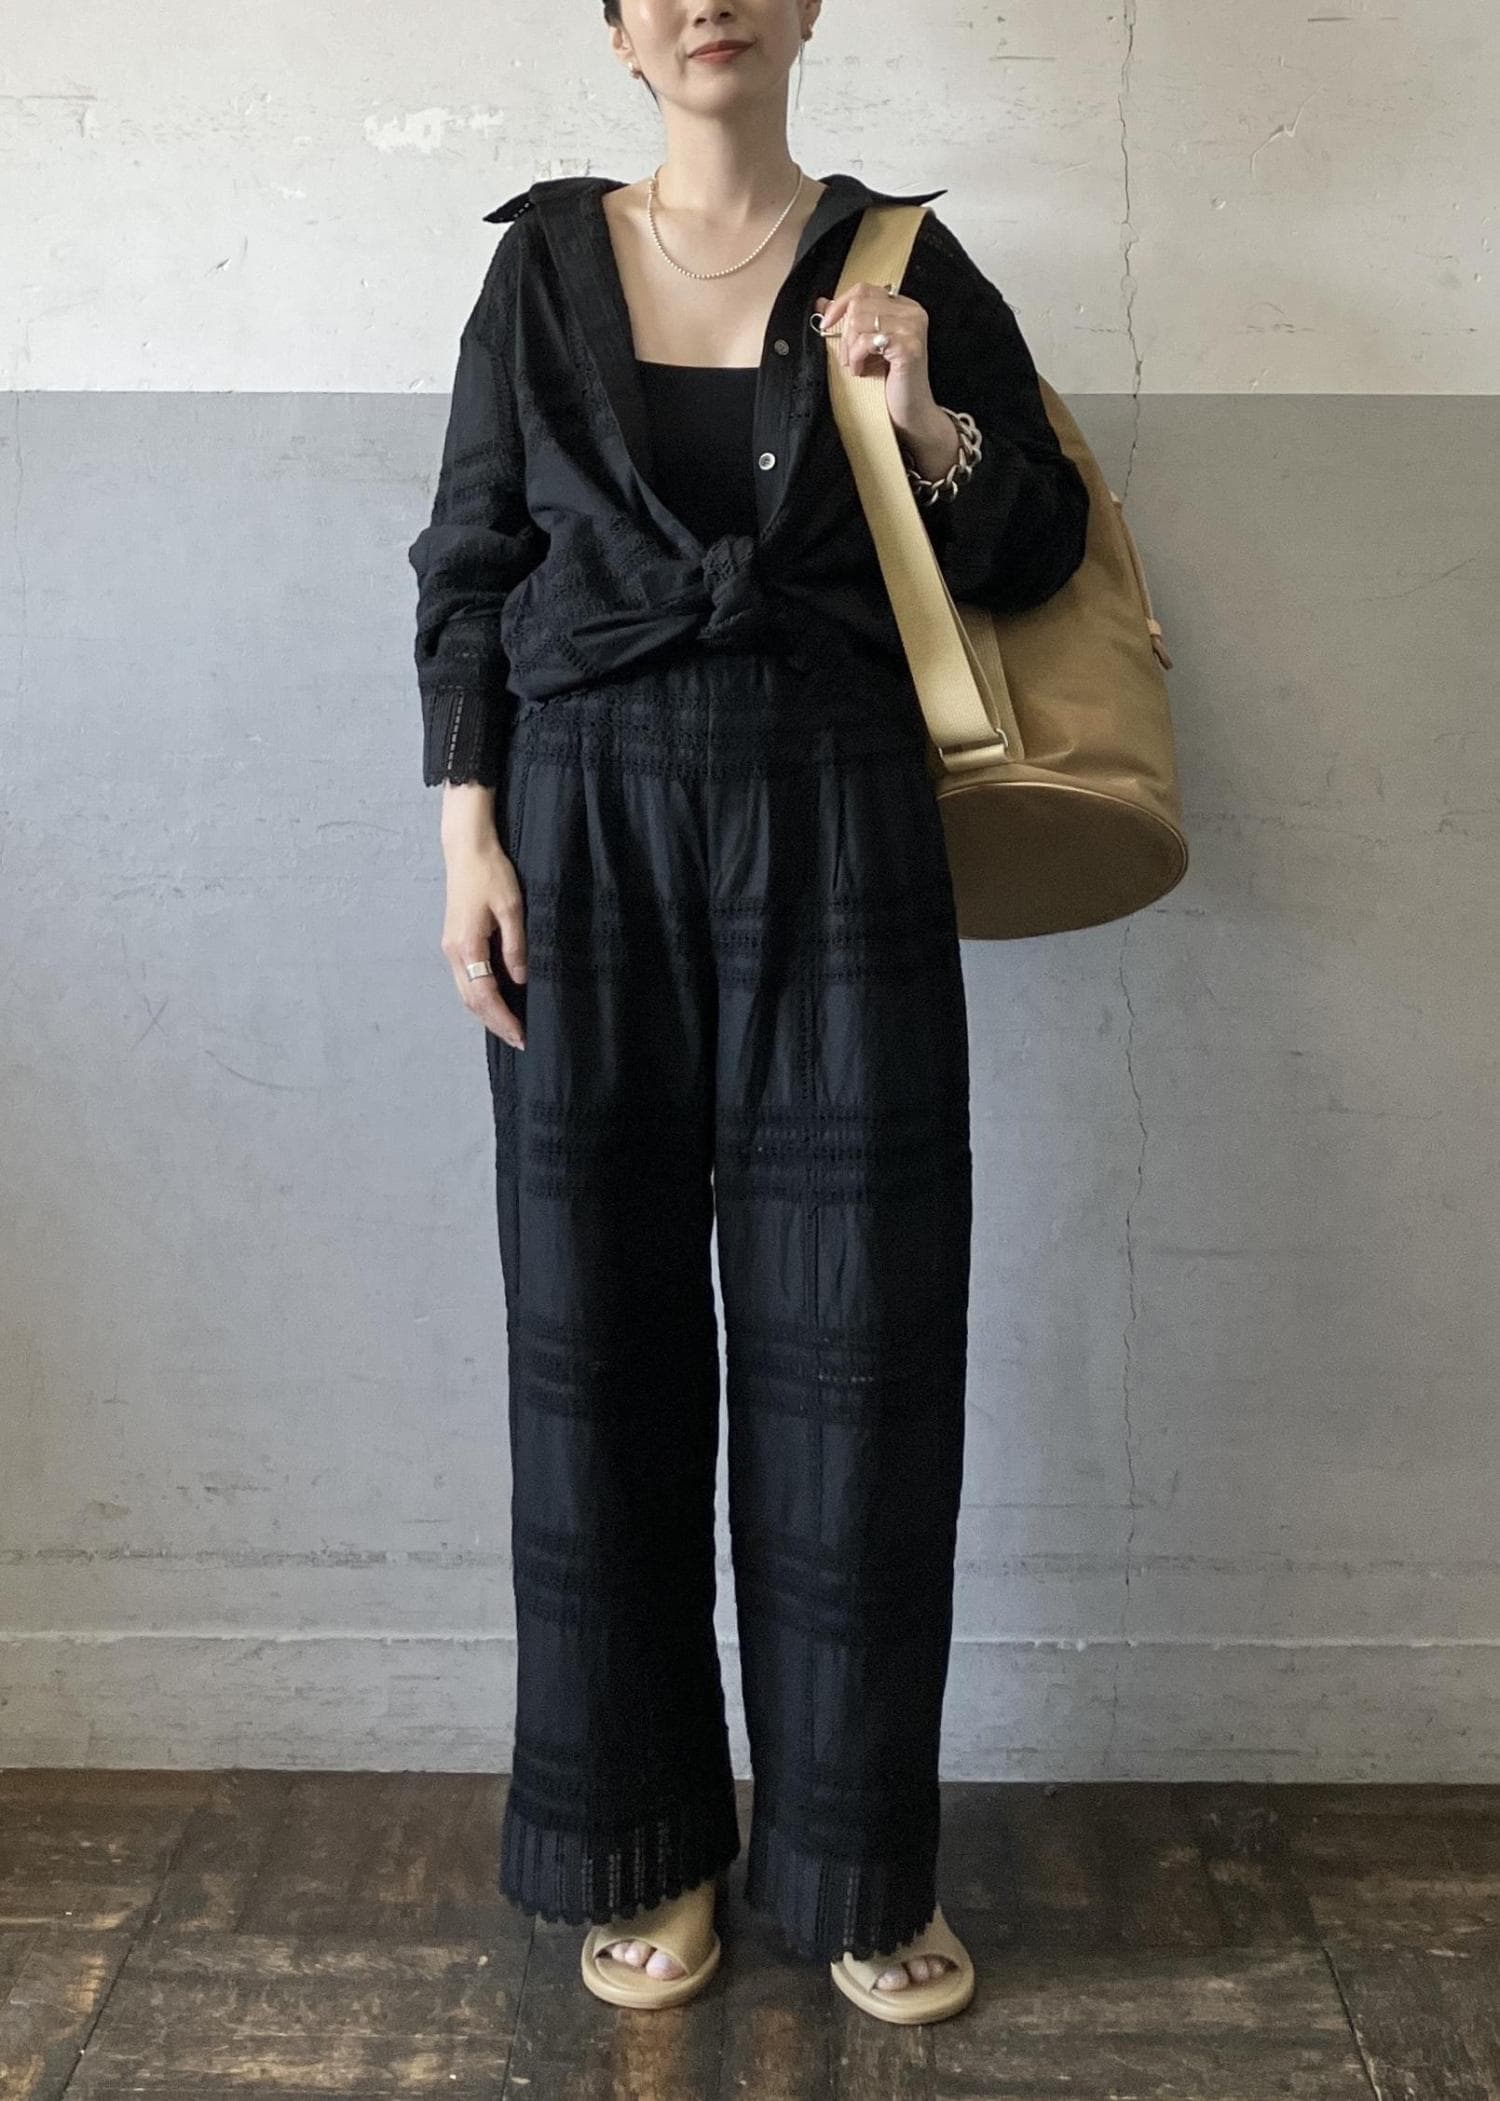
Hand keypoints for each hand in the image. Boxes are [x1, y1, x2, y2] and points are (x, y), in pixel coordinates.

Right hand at [440, 823, 526, 1049]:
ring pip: (466, 993)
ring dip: (486, 1013)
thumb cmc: (491, 874)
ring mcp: (450, 948)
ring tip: (510, 1027)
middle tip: (519, 1040)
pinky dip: (480, 997)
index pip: (485, 995)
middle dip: (494, 1024)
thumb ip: (515, 946)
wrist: (466, 849)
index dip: (503, 1019)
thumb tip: (520, 980)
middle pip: (471, 1001)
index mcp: (467, 946)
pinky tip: (497, 1002)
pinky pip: (466, 979)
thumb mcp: (512, 908)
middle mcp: (453, 952)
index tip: (521, 1035)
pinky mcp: (453, 942)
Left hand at [813, 283, 961, 476]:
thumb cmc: (890, 381)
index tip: (825, 324)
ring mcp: (912, 328)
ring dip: (849, 347)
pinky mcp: (908, 347)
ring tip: (855, 365)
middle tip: (847, 357)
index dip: (839, 304)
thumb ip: (849, 321)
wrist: (910, 412)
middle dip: (845, 333)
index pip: (864, 289)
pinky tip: (861, 371)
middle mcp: (912, 313)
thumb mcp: (867, 345)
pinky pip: (866, 341)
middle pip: (859, 304)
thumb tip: (820, 302)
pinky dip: (856, 357)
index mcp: (904, 307)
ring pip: (859, 320)